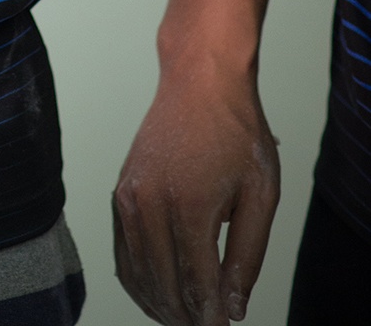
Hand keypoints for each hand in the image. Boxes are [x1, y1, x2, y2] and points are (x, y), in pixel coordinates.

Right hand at [113, 67, 279, 322]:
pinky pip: (123, 252)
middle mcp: (150, 203)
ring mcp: (129, 196)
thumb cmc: (235, 131)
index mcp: (189, 205)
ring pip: (138, 274)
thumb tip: (233, 307)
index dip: (211, 317)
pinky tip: (158, 294)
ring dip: (161, 305)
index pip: (197, 285)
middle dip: (187, 317)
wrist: (199, 80)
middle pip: (164, 285)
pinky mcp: (121, 191)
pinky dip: (138, 281)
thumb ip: (248, 255)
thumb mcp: (261, 194)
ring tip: (186, 319)